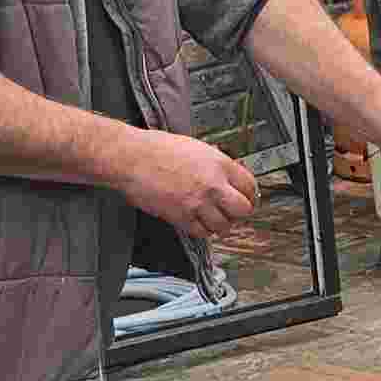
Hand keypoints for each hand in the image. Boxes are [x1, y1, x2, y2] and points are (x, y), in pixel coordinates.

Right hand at [119, 128, 259, 239]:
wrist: (131, 157)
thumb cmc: (156, 149)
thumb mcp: (195, 148)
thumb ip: (215, 164)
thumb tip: (227, 177)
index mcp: (219, 163)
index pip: (249, 186)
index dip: (249, 195)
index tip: (245, 199)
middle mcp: (212, 184)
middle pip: (243, 209)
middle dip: (239, 213)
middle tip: (231, 212)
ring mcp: (198, 202)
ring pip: (224, 225)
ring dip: (220, 224)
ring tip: (212, 218)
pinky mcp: (181, 217)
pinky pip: (202, 233)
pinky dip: (202, 231)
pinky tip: (197, 222)